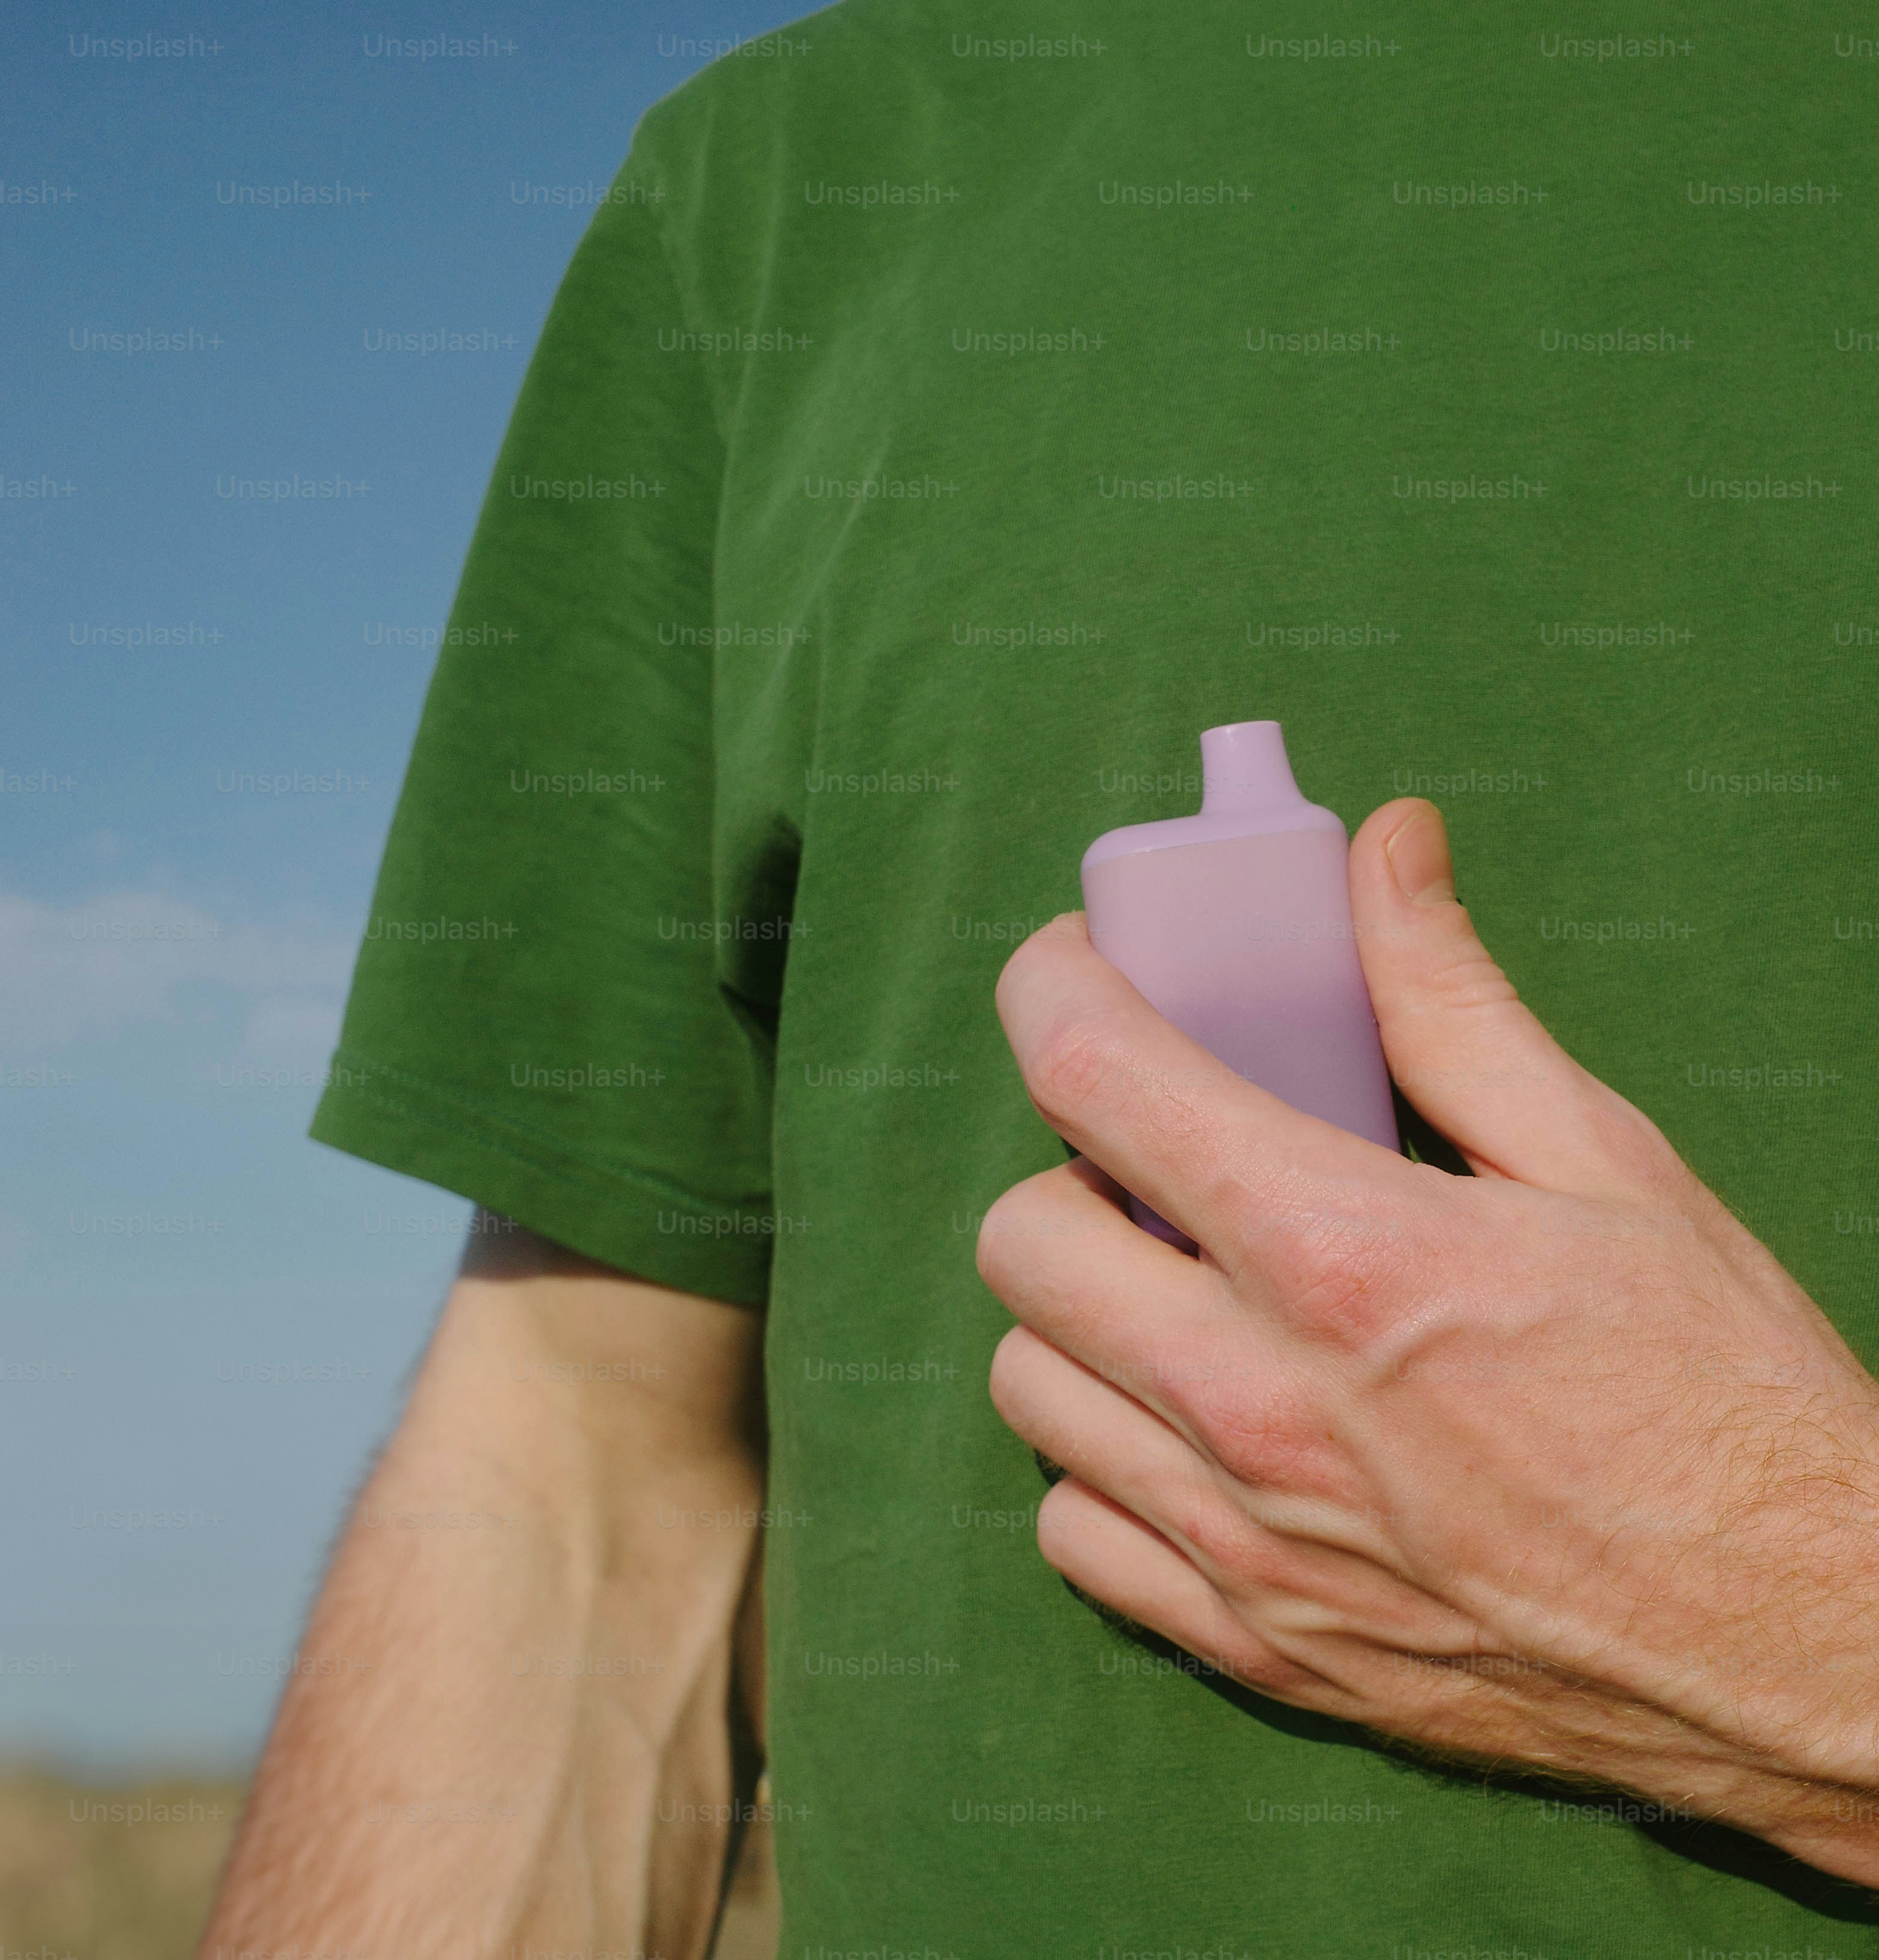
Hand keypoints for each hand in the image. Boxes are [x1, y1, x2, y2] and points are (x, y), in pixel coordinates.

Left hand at [978, 798, 1878, 1884]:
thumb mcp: (1606, 1163)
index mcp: (1341, 1255)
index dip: (1051, 987)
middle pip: (1021, 1235)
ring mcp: (1241, 1543)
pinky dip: (1106, 1463)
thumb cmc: (1725, 1398)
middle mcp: (1257, 1407)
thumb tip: (1383, 847)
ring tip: (1182, 1291)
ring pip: (1026, 1381)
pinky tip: (1196, 1428)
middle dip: (1071, 1162)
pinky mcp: (1251, 1644)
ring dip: (1079, 1312)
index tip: (1074, 969)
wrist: (1809, 1649)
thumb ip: (1452, 999)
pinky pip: (1073, 1530)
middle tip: (1161, 1158)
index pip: (1088, 1075)